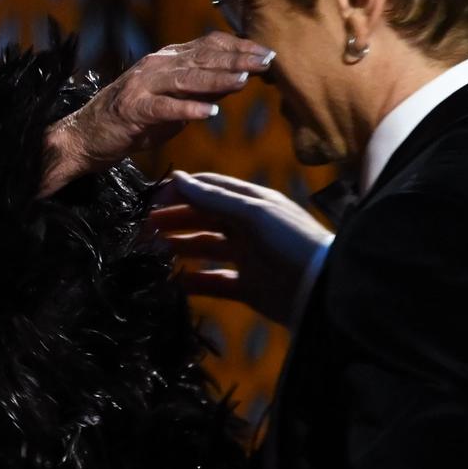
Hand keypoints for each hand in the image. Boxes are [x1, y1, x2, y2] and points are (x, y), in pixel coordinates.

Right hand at [39, 34, 272, 194]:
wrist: (86, 136)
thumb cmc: (133, 122)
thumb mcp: (174, 103)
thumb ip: (201, 91)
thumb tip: (236, 81)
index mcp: (167, 59)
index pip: (209, 45)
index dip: (239, 47)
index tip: (267, 52)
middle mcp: (156, 65)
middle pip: (203, 58)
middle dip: (237, 60)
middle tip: (268, 61)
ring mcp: (143, 85)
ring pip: (187, 79)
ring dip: (217, 79)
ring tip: (244, 81)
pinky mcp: (133, 110)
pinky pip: (165, 108)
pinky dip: (188, 110)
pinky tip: (209, 115)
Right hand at [148, 171, 334, 321]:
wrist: (323, 290)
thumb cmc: (292, 242)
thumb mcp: (254, 214)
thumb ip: (215, 198)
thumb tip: (178, 178)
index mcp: (253, 202)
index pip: (210, 188)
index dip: (181, 190)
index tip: (151, 199)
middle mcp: (249, 227)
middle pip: (204, 217)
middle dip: (175, 219)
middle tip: (143, 227)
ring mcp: (248, 257)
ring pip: (206, 248)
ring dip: (180, 246)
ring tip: (151, 251)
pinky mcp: (248, 287)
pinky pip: (214, 282)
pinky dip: (194, 281)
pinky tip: (173, 281)